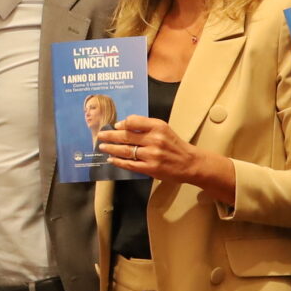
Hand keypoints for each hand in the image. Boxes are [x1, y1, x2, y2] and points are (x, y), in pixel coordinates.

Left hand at [93, 117, 219, 188]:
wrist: (190, 163)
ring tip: (102, 147)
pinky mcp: (151, 169)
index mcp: (158, 127)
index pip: (134, 122)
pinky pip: (130, 164)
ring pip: (126, 151)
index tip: (115, 126)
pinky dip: (119, 162)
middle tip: (100, 135)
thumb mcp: (164, 129)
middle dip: (110, 136)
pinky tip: (111, 159)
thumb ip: (146, 126)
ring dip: (111, 148)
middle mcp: (155, 140)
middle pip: (127, 136)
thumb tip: (123, 125)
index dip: (122, 124)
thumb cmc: (175, 145)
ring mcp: (152, 155)